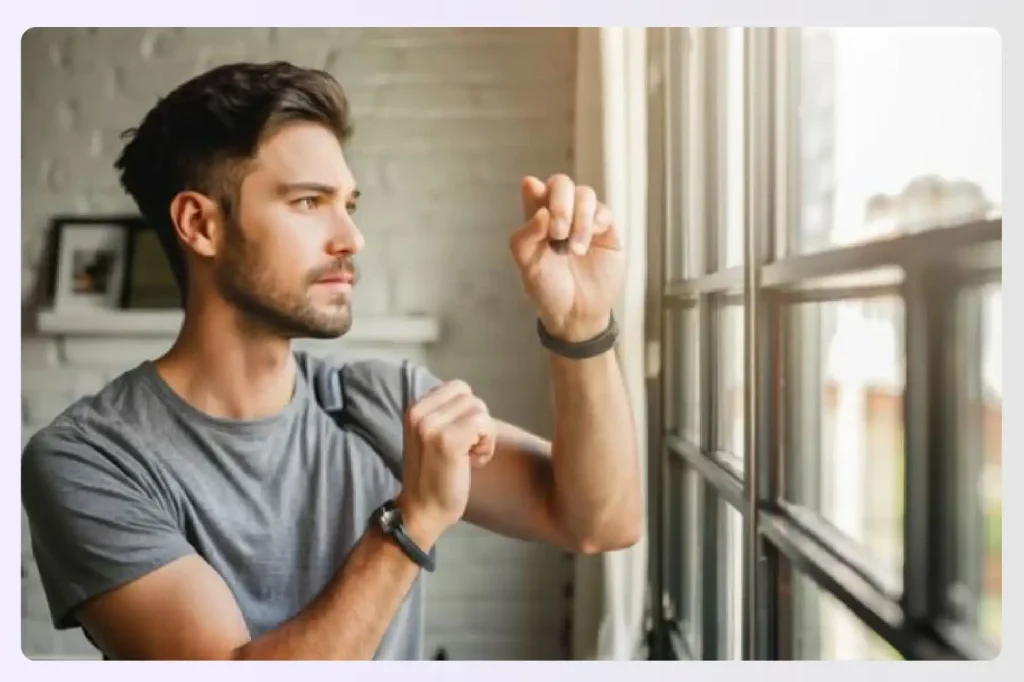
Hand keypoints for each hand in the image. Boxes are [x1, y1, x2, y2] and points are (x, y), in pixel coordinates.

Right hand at [397, 380, 496, 546]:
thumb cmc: (434, 475)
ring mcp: (431, 426)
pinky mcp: (447, 441)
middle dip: (477, 423)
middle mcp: (419, 411)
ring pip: (479, 409)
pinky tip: (473, 462)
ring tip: (467, 456)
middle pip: (471, 397)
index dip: (467, 413)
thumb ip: (445, 413)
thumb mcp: (431, 434)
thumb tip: (471, 399)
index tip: (458, 439)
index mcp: (415, 407)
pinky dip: (486, 445)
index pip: (458, 388)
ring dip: (483, 435)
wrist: (422, 510)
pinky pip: (483, 425)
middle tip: (465, 449)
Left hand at [509, 174, 625, 342]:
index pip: (535, 190)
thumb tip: (543, 211)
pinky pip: (603, 212)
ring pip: (585, 194)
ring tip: (574, 249)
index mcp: (537, 220)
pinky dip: (593, 224)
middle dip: (560, 202)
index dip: (535, 188)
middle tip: (557, 231)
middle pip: (562, 183)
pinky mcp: (607, 231)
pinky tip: (586, 246)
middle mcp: (562, 215)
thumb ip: (527, 234)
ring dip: (579, 218)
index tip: (534, 192)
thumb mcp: (527, 264)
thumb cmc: (547, 289)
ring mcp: (585, 221)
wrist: (575, 314)